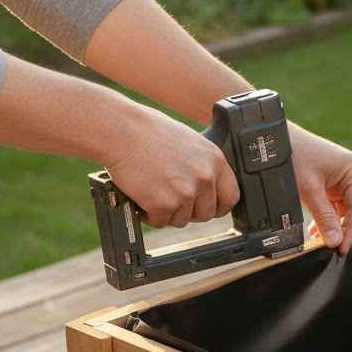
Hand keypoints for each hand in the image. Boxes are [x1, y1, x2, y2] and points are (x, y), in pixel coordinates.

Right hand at [106, 105, 239, 227]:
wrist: (120, 130)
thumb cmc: (148, 131)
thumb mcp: (190, 143)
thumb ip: (202, 165)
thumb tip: (208, 186)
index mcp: (215, 160)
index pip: (231, 196)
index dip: (218, 206)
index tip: (209, 208)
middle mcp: (205, 177)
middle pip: (206, 213)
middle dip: (188, 211)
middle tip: (171, 199)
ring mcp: (186, 192)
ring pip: (181, 220)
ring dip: (167, 212)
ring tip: (152, 191)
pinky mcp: (164, 204)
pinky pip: (160, 222)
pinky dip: (149, 214)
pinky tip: (141, 196)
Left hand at [289, 124, 351, 253]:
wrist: (275, 140)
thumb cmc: (293, 155)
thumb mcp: (308, 190)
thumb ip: (324, 217)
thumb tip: (335, 241)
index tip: (341, 249)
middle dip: (350, 230)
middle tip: (335, 247)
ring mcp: (347, 179)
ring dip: (340, 227)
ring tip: (323, 240)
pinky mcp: (337, 185)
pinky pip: (341, 208)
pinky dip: (332, 220)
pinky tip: (318, 231)